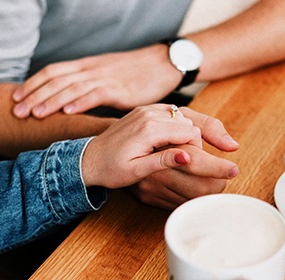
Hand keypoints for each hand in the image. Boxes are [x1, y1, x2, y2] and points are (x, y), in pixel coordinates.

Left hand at [12, 45, 180, 118]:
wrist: (162, 64)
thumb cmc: (135, 74)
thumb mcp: (106, 75)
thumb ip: (88, 86)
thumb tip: (70, 102)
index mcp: (86, 66)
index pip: (52, 71)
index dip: (32, 83)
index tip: (16, 97)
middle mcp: (91, 70)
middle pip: (56, 80)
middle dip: (34, 95)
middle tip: (16, 111)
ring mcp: (105, 78)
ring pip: (71, 88)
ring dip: (51, 101)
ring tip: (34, 114)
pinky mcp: (119, 89)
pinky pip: (95, 95)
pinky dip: (79, 103)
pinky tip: (66, 112)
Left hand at [81, 104, 202, 187]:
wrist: (89, 159)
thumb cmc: (111, 169)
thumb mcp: (137, 171)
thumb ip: (163, 161)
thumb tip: (187, 157)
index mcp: (149, 129)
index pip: (190, 132)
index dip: (195, 148)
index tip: (188, 162)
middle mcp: (148, 114)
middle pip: (187, 122)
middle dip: (190, 140)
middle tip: (180, 158)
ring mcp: (144, 109)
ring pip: (180, 115)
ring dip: (182, 132)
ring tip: (172, 150)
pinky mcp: (142, 110)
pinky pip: (168, 112)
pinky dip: (173, 124)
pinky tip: (165, 140)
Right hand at [129, 107, 239, 208]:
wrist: (100, 153)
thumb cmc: (142, 128)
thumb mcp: (176, 116)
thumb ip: (206, 127)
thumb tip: (232, 145)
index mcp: (162, 144)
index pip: (197, 160)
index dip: (217, 167)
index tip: (232, 170)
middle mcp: (154, 167)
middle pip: (197, 186)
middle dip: (216, 184)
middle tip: (226, 178)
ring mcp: (149, 185)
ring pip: (189, 198)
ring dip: (205, 194)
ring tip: (214, 184)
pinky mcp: (145, 197)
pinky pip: (176, 204)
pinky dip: (189, 199)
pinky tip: (194, 191)